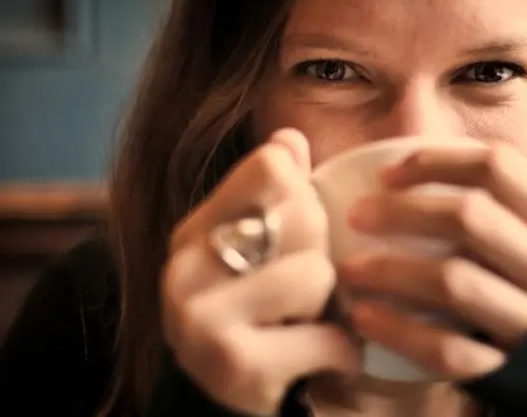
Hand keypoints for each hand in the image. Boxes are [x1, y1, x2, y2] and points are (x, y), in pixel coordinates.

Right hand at [162, 129, 360, 414]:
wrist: (226, 409)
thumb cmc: (258, 320)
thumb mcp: (260, 252)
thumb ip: (273, 194)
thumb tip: (290, 137)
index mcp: (194, 230)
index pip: (272, 166)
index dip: (306, 198)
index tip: (297, 238)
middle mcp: (185, 267)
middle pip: (301, 213)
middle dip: (321, 255)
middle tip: (305, 293)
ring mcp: (201, 318)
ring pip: (315, 272)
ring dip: (331, 308)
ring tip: (307, 325)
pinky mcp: (234, 365)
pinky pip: (327, 336)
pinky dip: (341, 353)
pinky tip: (322, 360)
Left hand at [338, 144, 526, 379]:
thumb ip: (521, 188)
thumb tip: (450, 147)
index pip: (499, 167)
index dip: (436, 161)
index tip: (387, 172)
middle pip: (471, 219)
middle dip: (402, 211)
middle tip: (356, 215)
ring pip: (455, 283)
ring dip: (391, 271)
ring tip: (348, 268)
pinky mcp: (512, 368)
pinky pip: (450, 350)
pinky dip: (401, 332)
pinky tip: (364, 317)